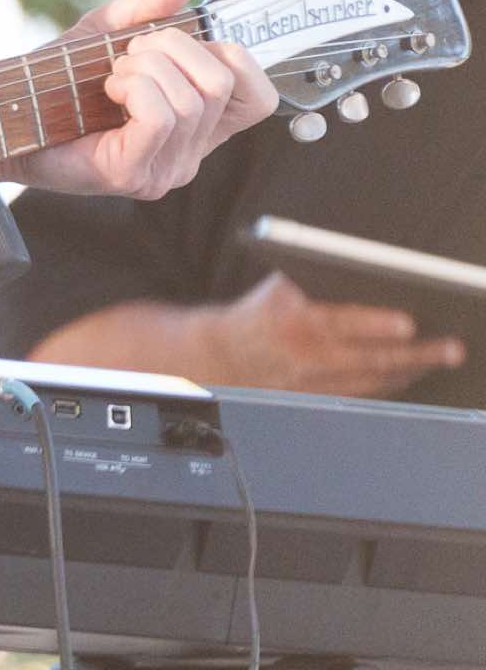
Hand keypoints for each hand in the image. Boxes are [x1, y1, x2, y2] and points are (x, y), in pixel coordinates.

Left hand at [0, 0, 277, 197]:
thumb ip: (153, 2)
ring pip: (191, 99)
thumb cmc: (59, 83)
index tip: (173, 46)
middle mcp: (191, 152)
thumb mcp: (111, 32)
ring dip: (143, 70)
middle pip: (222, 83)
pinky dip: (134, 89)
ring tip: (110, 77)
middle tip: (127, 55)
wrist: (7, 116)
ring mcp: (165, 169)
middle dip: (171, 49)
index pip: (259, 96)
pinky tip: (108, 93)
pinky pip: (162, 116)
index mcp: (200, 124)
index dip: (229, 56)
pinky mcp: (134, 174)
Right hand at [197, 272, 464, 396]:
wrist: (219, 355)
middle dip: (416, 353)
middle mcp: (305, 356)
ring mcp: (312, 382)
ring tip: (442, 358)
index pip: (341, 323)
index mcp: (294, 322)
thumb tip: (364, 271)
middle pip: (370, 357)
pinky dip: (390, 384)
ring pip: (372, 379)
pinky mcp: (316, 398)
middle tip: (451, 348)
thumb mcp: (277, 287)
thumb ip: (315, 279)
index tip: (408, 323)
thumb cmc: (256, 314)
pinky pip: (362, 394)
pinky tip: (411, 374)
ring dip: (411, 370)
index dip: (377, 324)